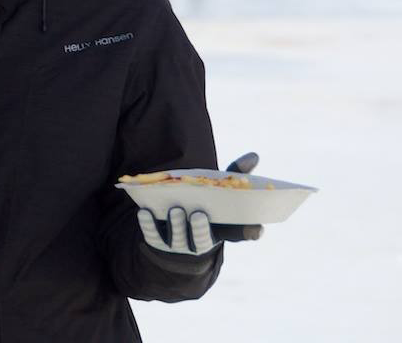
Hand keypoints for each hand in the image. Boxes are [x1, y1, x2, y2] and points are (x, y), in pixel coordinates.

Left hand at [137, 152, 264, 255]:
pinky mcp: (158, 243)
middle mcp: (202, 242)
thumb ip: (234, 176)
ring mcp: (179, 245)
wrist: (178, 234)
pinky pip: (153, 235)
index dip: (249, 232)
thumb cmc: (205, 206)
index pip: (239, 234)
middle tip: (198, 214)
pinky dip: (148, 224)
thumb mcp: (219, 193)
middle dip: (199, 228)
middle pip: (203, 239)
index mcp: (222, 231)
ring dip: (176, 225)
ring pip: (178, 238)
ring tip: (175, 210)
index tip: (257, 229)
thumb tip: (253, 156)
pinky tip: (144, 211)